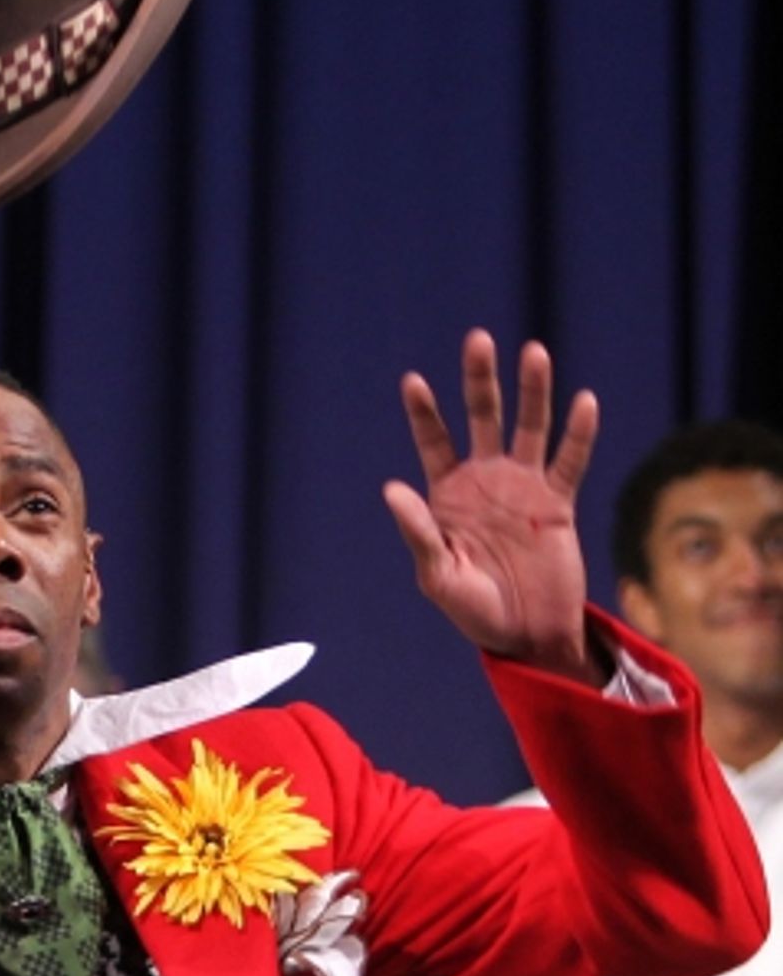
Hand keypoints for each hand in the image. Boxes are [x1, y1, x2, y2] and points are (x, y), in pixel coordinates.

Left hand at [383, 330, 602, 681]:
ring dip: (532, 391)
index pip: (434, 441)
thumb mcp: (438, 575)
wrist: (526, 635)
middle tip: (478, 339)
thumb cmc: (473, 609)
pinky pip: (570, 462)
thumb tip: (391, 487)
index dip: (424, 412)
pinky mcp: (559, 504)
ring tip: (534, 352)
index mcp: (448, 495)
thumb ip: (418, 531)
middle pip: (483, 418)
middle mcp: (486, 481)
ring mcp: (524, 488)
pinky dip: (578, 434)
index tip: (412, 380)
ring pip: (529, 428)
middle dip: (480, 380)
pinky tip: (583, 402)